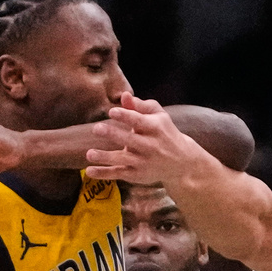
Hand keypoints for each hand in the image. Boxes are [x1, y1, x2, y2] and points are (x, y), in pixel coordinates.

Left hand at [86, 93, 203, 184]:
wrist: (182, 163)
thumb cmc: (164, 133)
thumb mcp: (158, 117)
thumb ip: (140, 106)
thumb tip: (123, 95)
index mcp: (156, 128)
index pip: (139, 121)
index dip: (126, 116)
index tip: (112, 112)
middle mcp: (151, 146)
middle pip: (130, 140)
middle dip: (114, 134)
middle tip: (97, 128)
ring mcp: (143, 162)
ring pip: (123, 159)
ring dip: (106, 157)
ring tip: (89, 153)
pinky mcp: (137, 174)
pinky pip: (119, 174)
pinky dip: (104, 174)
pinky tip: (89, 171)